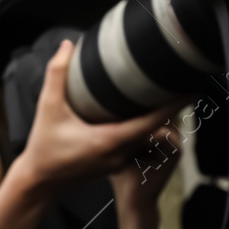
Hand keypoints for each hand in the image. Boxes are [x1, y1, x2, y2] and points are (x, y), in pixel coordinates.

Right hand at [12, 40, 180, 196]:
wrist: (37, 183)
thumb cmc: (43, 149)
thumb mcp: (47, 107)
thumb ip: (57, 74)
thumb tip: (68, 46)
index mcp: (109, 141)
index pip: (151, 123)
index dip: (173, 107)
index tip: (190, 92)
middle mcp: (119, 154)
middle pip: (155, 131)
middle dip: (170, 111)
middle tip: (181, 87)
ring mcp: (118, 162)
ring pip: (147, 140)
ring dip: (158, 122)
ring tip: (167, 99)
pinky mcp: (114, 165)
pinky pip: (137, 146)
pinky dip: (144, 131)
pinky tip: (142, 116)